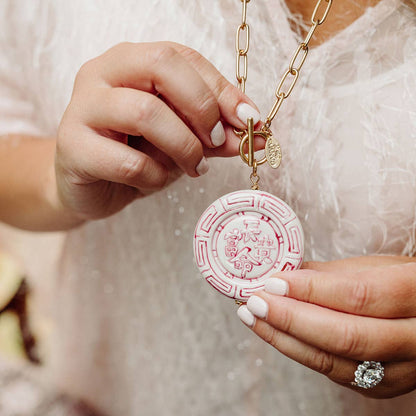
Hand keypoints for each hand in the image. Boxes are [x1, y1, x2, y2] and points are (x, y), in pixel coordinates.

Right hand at [55, 41, 259, 221]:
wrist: (90, 186)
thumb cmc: (135, 155)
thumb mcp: (180, 139)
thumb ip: (213, 134)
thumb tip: (256, 135)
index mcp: (131, 62)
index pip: (183, 58)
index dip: (222, 89)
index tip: (250, 121)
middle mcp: (103, 73)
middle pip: (162, 67)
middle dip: (203, 108)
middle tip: (218, 141)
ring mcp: (83, 107)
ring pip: (144, 113)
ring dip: (183, 147)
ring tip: (194, 167)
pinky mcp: (72, 147)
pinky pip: (127, 161)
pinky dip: (154, 177)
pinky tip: (156, 181)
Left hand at [237, 256, 415, 397]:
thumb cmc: (404, 284)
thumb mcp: (376, 267)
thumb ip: (330, 274)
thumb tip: (283, 274)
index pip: (358, 296)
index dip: (311, 290)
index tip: (274, 281)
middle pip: (346, 337)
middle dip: (291, 319)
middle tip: (255, 302)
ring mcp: (403, 370)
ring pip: (336, 362)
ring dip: (286, 339)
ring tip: (254, 317)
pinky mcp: (384, 386)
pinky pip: (334, 371)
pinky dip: (300, 351)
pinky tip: (277, 333)